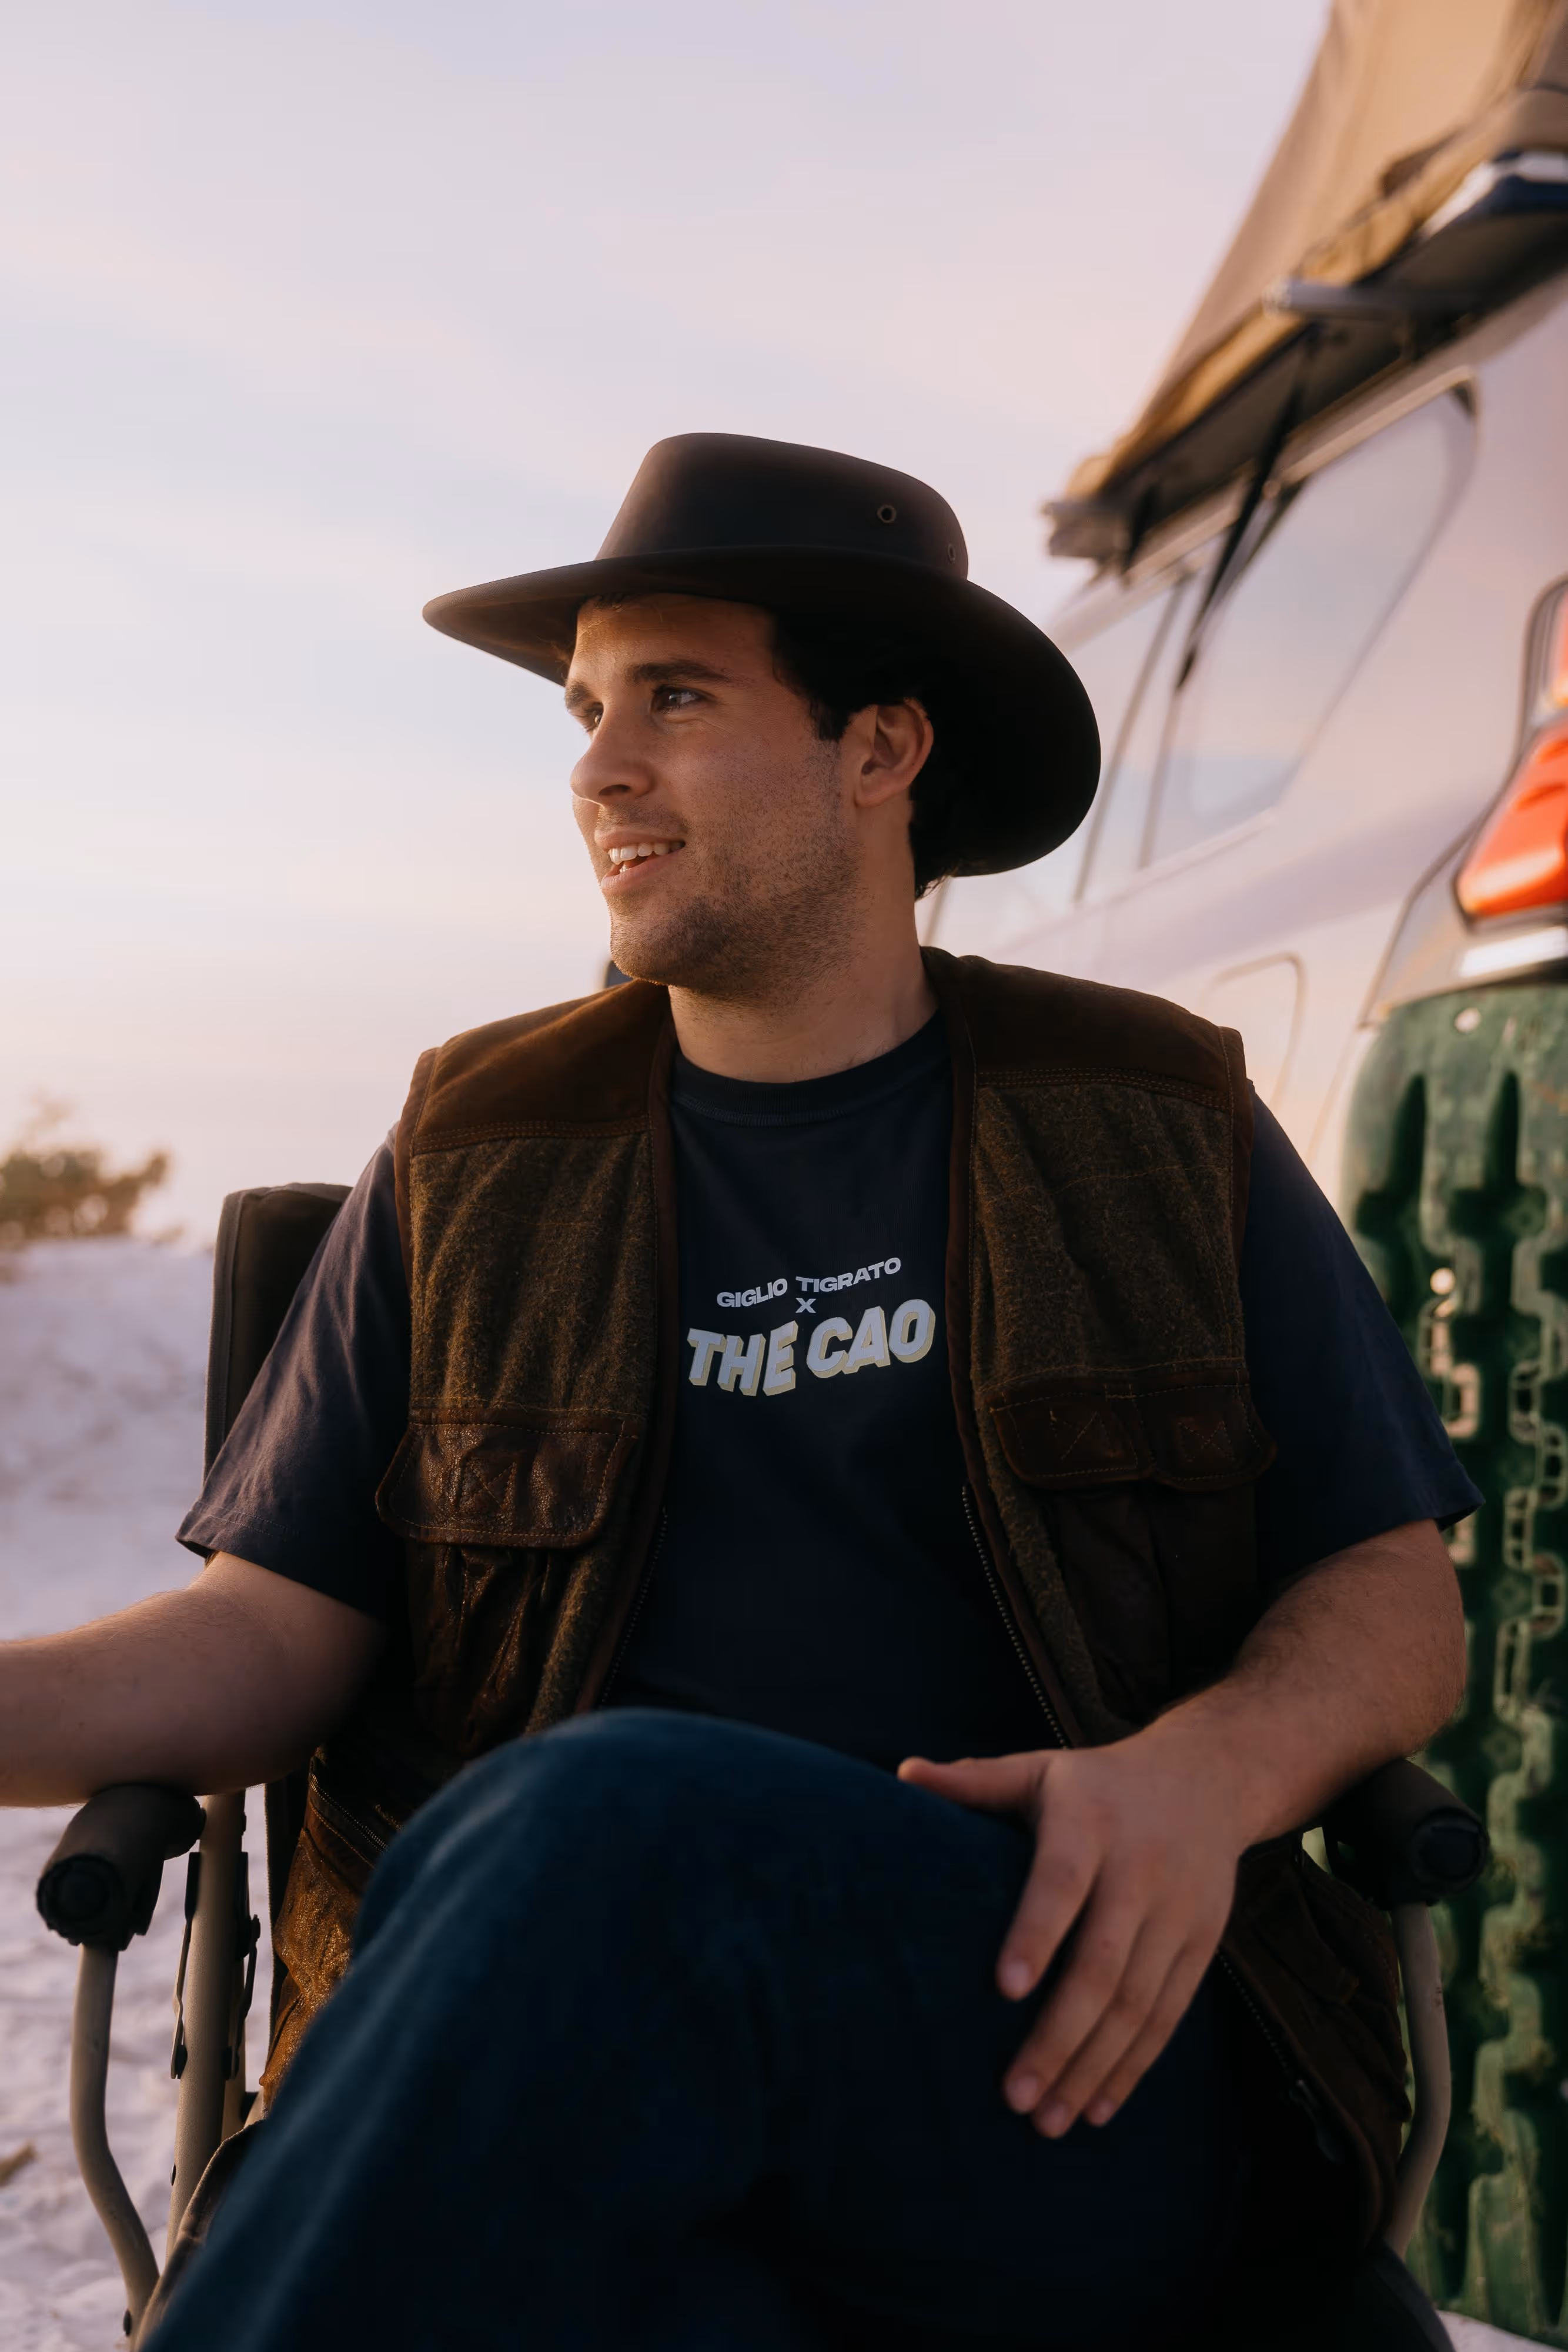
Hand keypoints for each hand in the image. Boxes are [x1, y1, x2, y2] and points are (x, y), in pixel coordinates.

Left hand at [898, 1723, 1252, 2138]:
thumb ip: (976, 1781)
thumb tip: (903, 1775)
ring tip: (1048, 2120)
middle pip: (1102, 1963)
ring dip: (1093, 2067)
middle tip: (1013, 2097)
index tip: (1004, 1990)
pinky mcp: (1202, 1944)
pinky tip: (1098, 2106)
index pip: (1062, 1883)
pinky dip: (1134, 2065)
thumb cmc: (1098, 1783)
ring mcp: (1177, 1912)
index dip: (1035, 1933)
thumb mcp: (1041, 1769)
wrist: (1207, 1779)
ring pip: (1137, 2002)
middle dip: (1059, 2035)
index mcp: (1090, 1822)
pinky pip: (1169, 2014)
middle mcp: (1139, 1869)